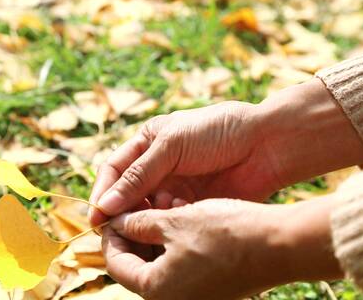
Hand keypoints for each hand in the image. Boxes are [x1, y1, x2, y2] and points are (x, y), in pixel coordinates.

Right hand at [89, 78, 362, 224]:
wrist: (266, 144)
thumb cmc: (218, 132)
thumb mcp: (172, 145)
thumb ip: (138, 176)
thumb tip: (104, 206)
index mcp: (147, 143)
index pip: (114, 170)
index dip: (103, 192)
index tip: (96, 217)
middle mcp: (158, 166)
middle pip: (128, 194)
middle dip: (124, 211)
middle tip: (120, 230)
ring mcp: (176, 186)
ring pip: (149, 210)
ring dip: (149, 216)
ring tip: (158, 217)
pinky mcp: (193, 204)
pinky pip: (171, 218)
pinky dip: (171, 219)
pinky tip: (181, 214)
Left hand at [103, 197, 343, 299]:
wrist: (279, 245)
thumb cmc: (226, 233)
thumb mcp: (174, 221)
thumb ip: (139, 223)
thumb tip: (118, 221)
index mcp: (157, 290)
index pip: (116, 264)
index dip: (110, 234)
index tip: (112, 212)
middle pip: (138, 265)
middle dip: (134, 233)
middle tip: (135, 206)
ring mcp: (196, 295)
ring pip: (161, 261)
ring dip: (156, 234)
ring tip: (161, 205)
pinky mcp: (213, 286)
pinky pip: (183, 264)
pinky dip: (176, 241)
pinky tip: (183, 215)